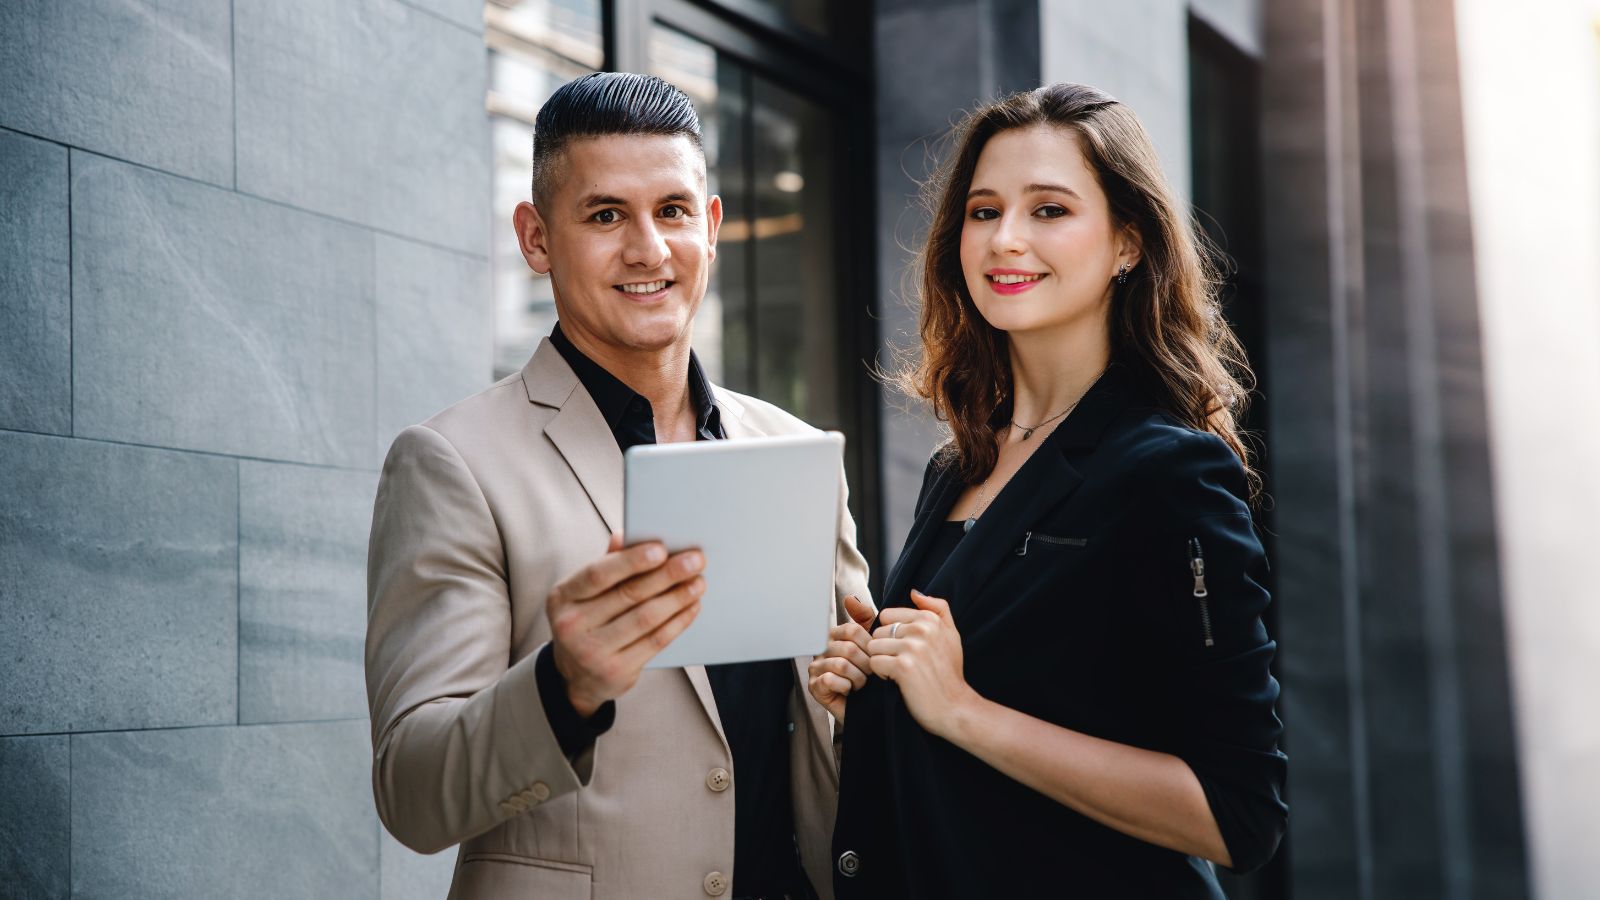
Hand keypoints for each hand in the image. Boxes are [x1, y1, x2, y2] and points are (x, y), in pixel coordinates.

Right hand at [546, 533, 704, 716]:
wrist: (577, 678)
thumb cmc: (587, 623)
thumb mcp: (583, 594)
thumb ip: (606, 564)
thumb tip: (626, 534)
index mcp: (562, 597)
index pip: (598, 574)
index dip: (632, 561)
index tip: (662, 549)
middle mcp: (572, 625)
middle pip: (628, 595)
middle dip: (667, 575)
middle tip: (695, 561)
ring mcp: (593, 652)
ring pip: (646, 618)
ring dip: (677, 598)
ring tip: (698, 583)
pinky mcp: (616, 671)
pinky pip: (655, 641)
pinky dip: (678, 622)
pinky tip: (691, 607)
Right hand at [807, 595, 876, 722]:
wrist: (869, 708)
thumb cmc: (870, 676)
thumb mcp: (872, 644)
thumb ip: (864, 618)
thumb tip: (850, 598)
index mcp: (835, 636)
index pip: (852, 630)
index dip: (869, 645)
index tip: (875, 658)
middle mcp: (822, 649)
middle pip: (848, 648)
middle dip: (866, 664)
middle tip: (870, 675)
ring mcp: (816, 668)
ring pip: (841, 664)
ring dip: (858, 677)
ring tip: (861, 684)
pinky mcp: (814, 686)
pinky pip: (831, 679)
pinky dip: (846, 687)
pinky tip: (849, 691)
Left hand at [867, 589, 979, 738]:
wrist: (955, 707)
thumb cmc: (949, 673)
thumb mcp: (951, 635)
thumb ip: (938, 609)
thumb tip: (914, 592)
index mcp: (930, 619)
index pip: (888, 615)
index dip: (891, 634)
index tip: (905, 649)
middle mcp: (922, 629)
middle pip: (878, 631)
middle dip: (885, 648)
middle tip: (903, 664)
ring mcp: (912, 647)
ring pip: (874, 647)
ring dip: (882, 662)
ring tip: (900, 672)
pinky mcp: (903, 666)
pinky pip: (874, 663)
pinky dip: (881, 675)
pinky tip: (897, 681)